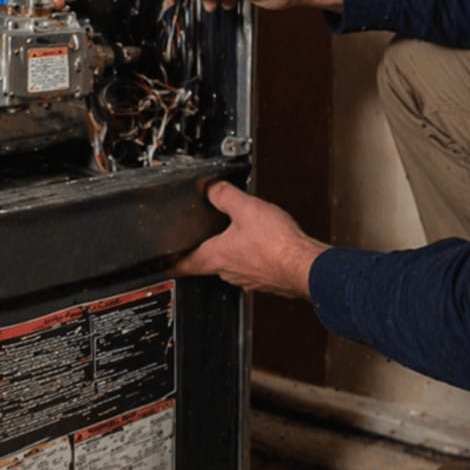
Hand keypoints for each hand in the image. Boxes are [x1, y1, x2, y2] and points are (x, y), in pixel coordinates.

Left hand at [174, 181, 329, 298]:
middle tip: (205, 238)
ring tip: (239, 238)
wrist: (306, 266)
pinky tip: (264, 247)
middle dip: (206, 250)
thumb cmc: (278, 244)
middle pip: (208, 264)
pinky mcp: (267, 281)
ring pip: (232, 267)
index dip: (171, 262)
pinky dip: (254, 259)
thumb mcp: (246, 208)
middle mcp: (229, 272)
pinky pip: (253, 269)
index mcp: (216, 256)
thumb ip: (225, 195)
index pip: (184, 265)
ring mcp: (248, 280)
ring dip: (233, 254)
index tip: (163, 263)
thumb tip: (212, 188)